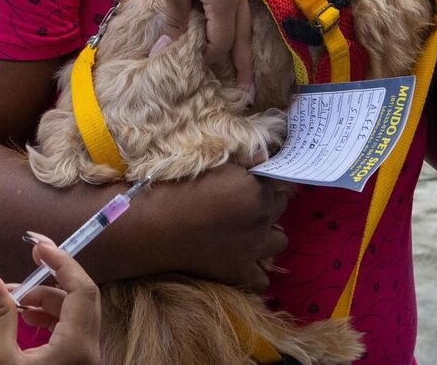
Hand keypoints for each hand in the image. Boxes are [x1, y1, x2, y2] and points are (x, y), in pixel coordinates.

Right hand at [0, 241, 100, 364]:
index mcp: (77, 345)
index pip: (83, 289)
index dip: (62, 262)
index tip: (37, 246)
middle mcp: (90, 349)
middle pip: (80, 297)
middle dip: (50, 279)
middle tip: (27, 266)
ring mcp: (85, 357)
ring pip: (74, 312)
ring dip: (45, 299)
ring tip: (13, 299)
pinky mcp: (76, 362)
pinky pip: (71, 328)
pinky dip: (49, 316)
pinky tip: (25, 316)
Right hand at [136, 164, 288, 291]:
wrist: (156, 227)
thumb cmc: (181, 189)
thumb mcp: (215, 167)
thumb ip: (245, 162)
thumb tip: (265, 156)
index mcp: (256, 189)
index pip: (277, 181)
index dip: (264, 181)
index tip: (254, 183)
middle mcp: (261, 218)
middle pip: (280, 208)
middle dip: (267, 204)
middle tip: (246, 205)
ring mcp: (253, 248)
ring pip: (280, 241)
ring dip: (268, 235)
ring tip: (250, 232)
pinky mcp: (240, 273)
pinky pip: (263, 280)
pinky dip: (256, 271)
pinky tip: (244, 262)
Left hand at [151, 0, 253, 90]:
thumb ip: (175, 20)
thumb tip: (166, 51)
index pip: (222, 39)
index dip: (211, 57)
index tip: (199, 68)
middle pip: (244, 33)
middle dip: (244, 63)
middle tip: (248, 91)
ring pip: (245, 15)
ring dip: (241, 40)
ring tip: (243, 64)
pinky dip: (236, 16)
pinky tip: (230, 24)